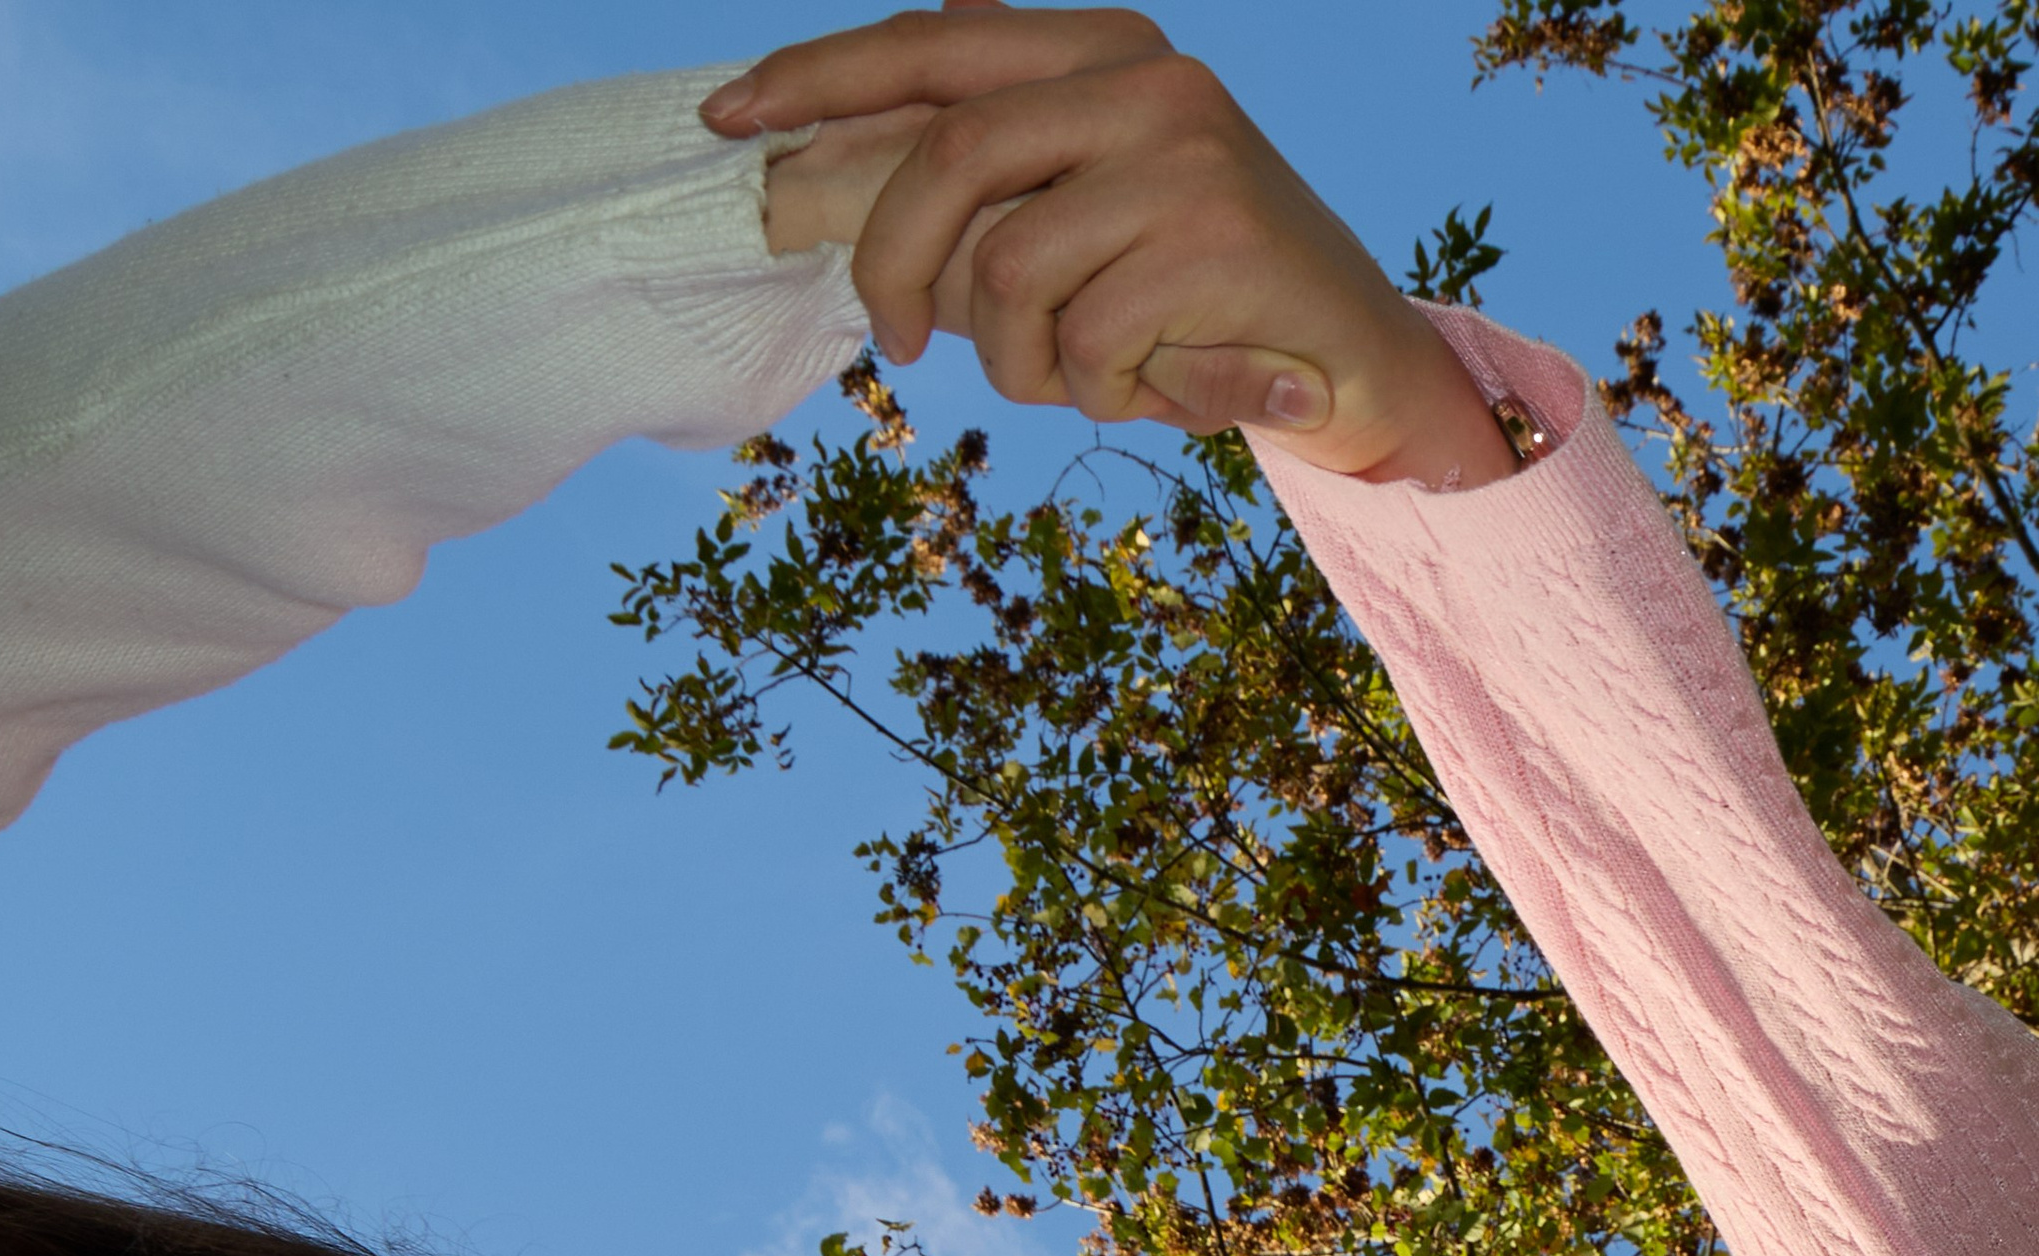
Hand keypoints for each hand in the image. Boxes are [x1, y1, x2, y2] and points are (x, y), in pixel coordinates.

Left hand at [713, 4, 1511, 485]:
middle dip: (891, 257)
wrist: (1349, 362)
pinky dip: (1094, 389)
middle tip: (888, 339)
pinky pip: (1080, 341)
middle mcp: (1144, 79)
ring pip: (1007, 270)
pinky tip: (1154, 380)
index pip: (932, 45)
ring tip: (1082, 368)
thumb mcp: (1074, 227)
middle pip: (950, 152)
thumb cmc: (1187, 304)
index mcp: (1100, 50)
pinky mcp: (1214, 239)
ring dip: (1018, 358)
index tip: (728, 123)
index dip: (820, 79)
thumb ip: (977, 191)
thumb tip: (815, 181)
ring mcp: (1184, 152)